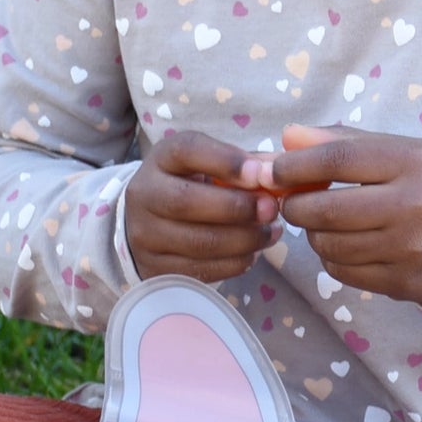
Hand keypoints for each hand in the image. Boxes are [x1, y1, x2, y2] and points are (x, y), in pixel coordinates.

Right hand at [124, 130, 279, 282]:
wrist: (150, 221)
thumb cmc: (193, 184)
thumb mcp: (210, 163)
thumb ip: (244, 162)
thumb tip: (277, 170)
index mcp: (161, 158)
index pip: (187, 150)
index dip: (226, 161)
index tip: (261, 174)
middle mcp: (144, 194)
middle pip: (187, 201)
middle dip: (238, 208)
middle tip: (272, 210)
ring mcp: (144, 235)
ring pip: (198, 242)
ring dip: (244, 240)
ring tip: (270, 233)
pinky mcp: (154, 268)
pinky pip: (200, 270)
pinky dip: (234, 263)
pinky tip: (252, 253)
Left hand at [242, 125, 421, 307]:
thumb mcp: (401, 148)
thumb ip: (343, 141)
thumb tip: (286, 138)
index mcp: (413, 163)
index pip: (339, 160)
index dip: (296, 165)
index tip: (275, 170)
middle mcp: (414, 208)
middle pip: (327, 210)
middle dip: (296, 205)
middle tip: (294, 200)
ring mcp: (410, 251)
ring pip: (330, 246)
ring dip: (313, 233)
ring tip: (325, 220)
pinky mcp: (405, 283)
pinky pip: (344, 273)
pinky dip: (332, 257)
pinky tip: (345, 243)